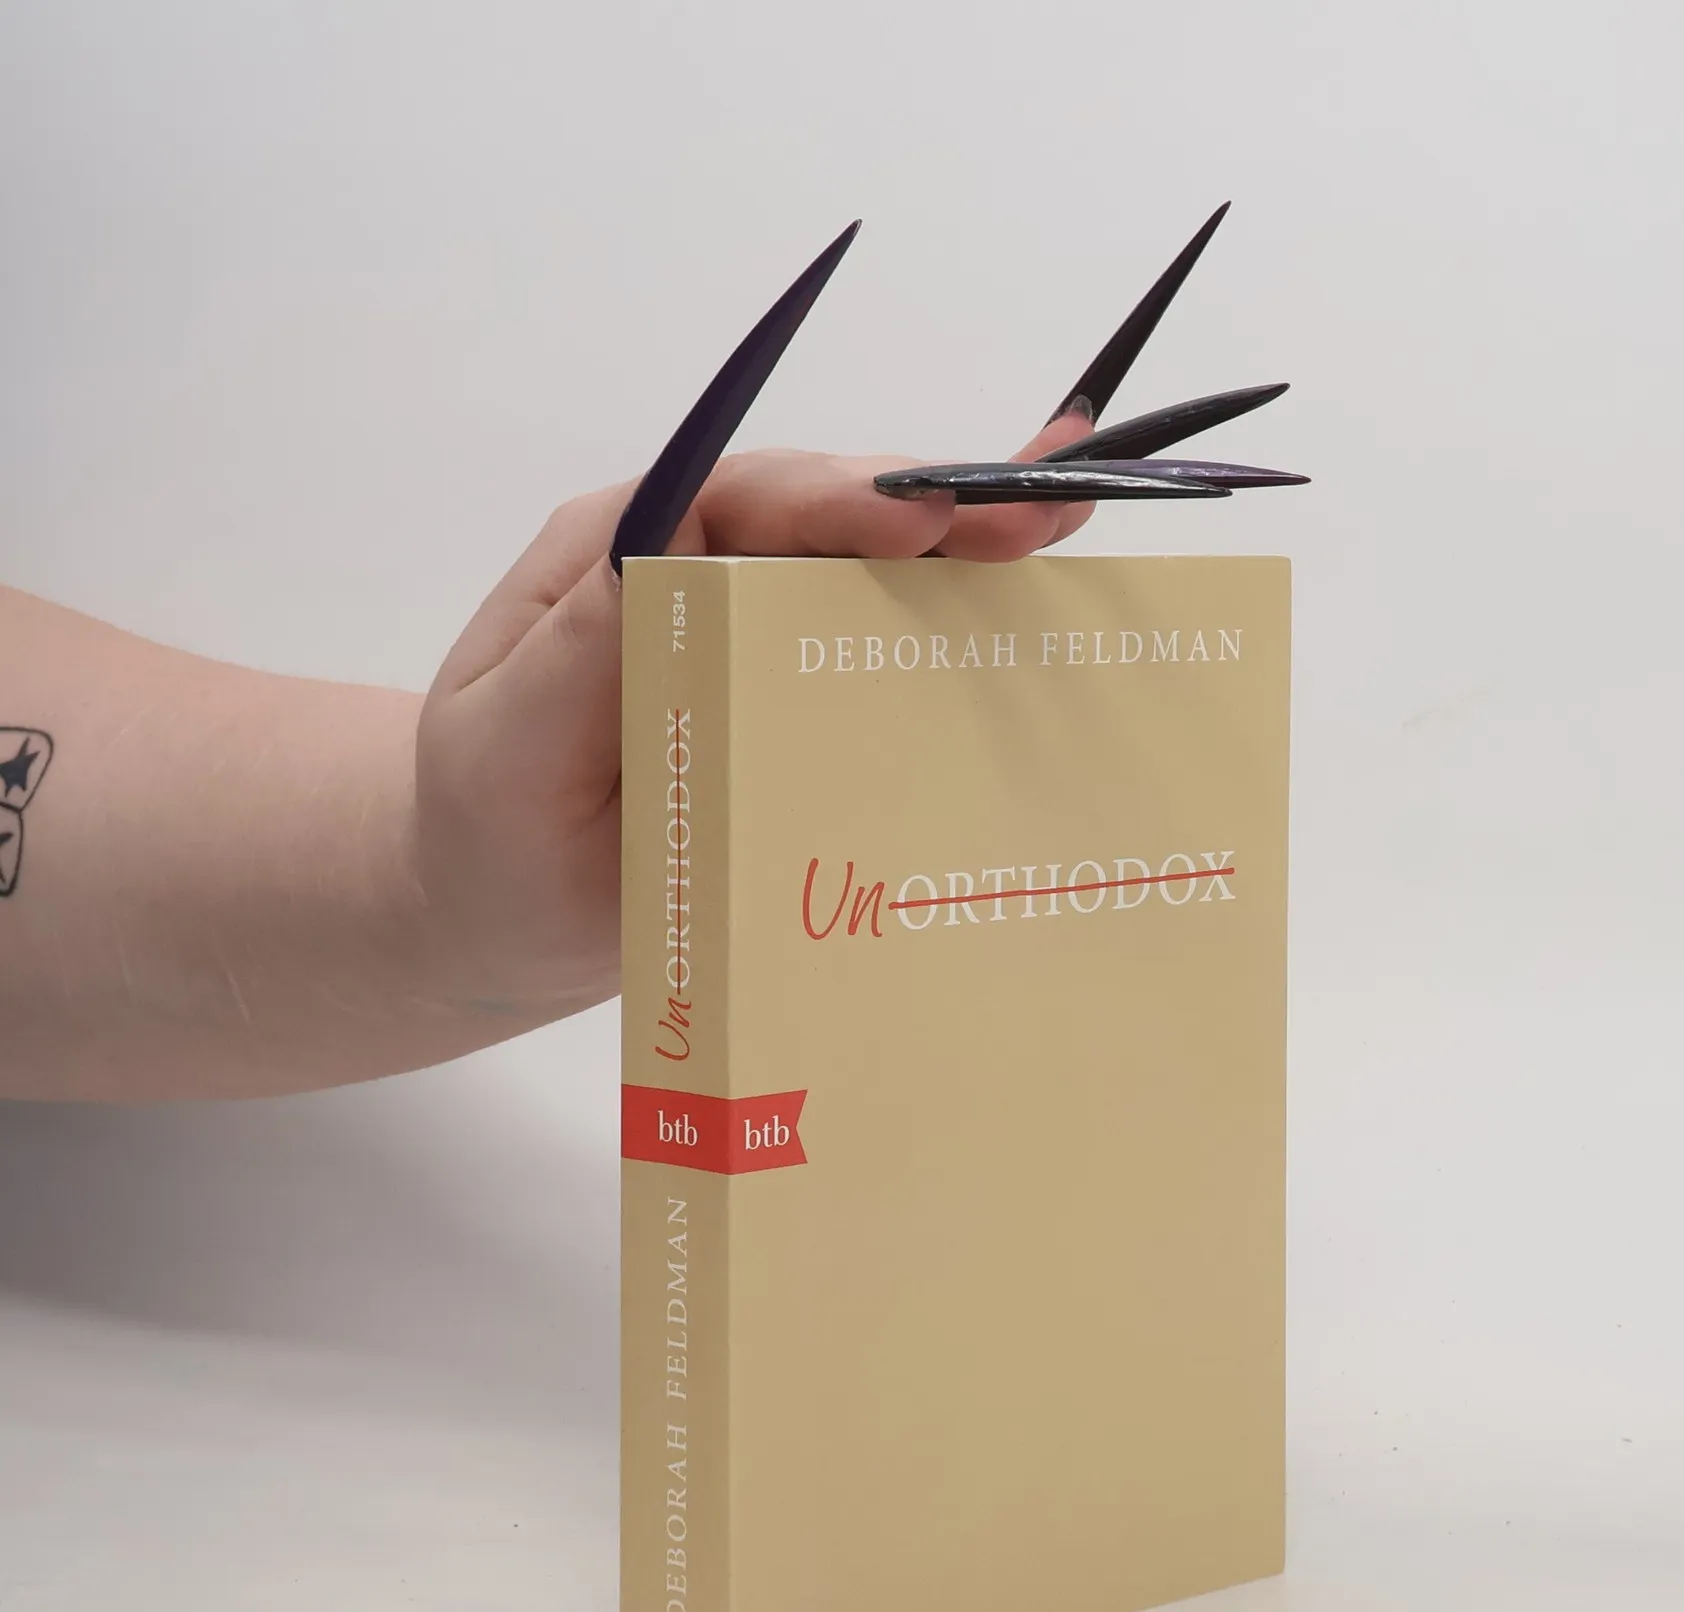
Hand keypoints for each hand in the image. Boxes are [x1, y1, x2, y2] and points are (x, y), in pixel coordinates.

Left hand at [414, 423, 1096, 1016]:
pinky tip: (1040, 605)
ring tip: (1063, 532)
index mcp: (624, 560)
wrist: (498, 911)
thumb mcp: (503, 745)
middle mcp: (702, 579)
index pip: (738, 498)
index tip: (914, 517)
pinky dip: (961, 631)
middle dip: (938, 509)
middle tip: (1037, 514)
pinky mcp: (797, 706)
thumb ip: (577, 656)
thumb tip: (667, 543)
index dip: (834, 496)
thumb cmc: (488, 828)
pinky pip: (883, 657)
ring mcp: (758, 642)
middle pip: (832, 520)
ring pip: (875, 578)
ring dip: (971, 555)